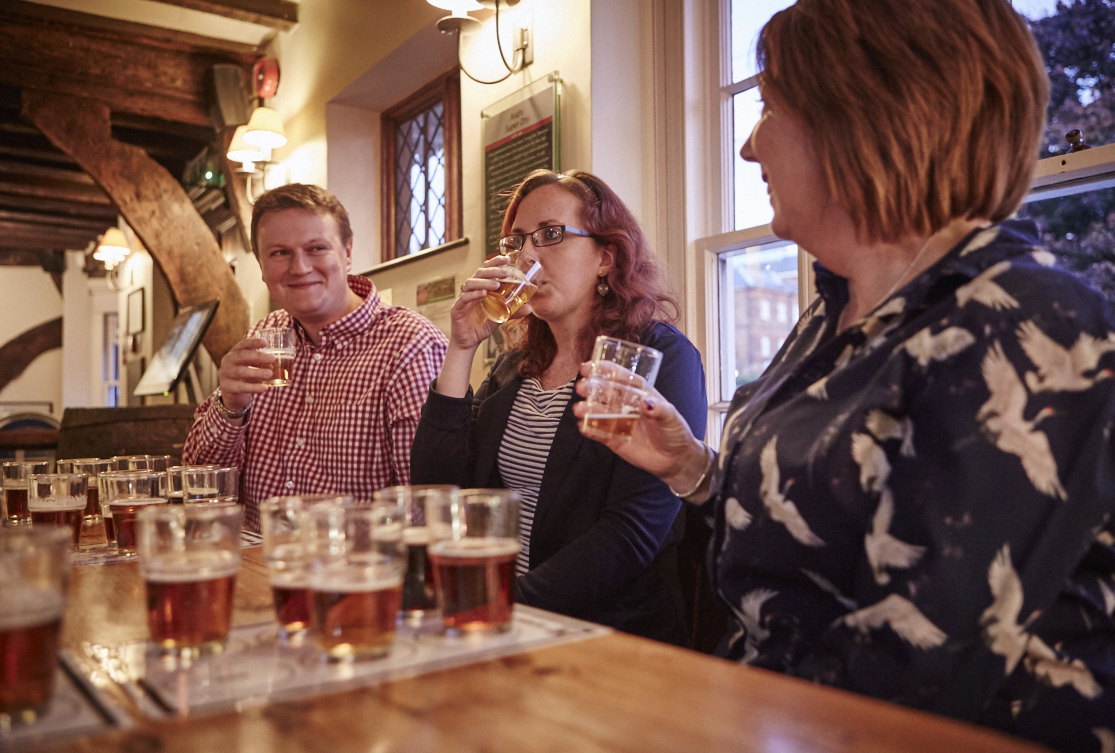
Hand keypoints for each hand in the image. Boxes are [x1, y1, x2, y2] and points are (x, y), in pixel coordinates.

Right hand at [216, 336, 273, 411]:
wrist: (231, 394)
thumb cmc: (245, 376)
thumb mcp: (250, 366)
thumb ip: (261, 361)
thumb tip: (285, 358)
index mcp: (234, 353)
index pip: (243, 344)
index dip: (254, 342)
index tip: (266, 342)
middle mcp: (228, 362)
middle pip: (241, 356)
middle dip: (257, 356)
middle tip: (272, 358)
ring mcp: (226, 374)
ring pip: (241, 372)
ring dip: (257, 372)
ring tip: (270, 374)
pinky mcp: (228, 387)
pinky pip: (242, 387)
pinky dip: (254, 387)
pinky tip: (265, 388)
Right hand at [449, 255, 532, 352]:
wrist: (469, 342)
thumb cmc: (483, 326)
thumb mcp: (501, 316)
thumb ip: (513, 311)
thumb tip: (529, 308)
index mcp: (481, 288)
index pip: (486, 270)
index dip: (495, 263)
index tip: (507, 259)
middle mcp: (471, 290)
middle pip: (479, 273)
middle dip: (493, 271)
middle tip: (506, 273)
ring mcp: (463, 298)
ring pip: (471, 283)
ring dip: (484, 282)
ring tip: (497, 285)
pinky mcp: (457, 308)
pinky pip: (464, 298)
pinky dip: (474, 295)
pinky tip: (484, 295)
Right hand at [572, 362, 708, 490]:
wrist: (675, 459)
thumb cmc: (675, 432)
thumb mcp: (671, 417)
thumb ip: (659, 410)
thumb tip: (647, 402)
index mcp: (638, 394)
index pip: (620, 378)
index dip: (605, 371)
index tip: (590, 367)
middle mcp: (625, 405)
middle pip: (604, 392)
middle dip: (590, 388)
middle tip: (581, 387)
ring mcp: (618, 421)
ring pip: (597, 411)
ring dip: (586, 408)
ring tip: (579, 410)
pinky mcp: (614, 439)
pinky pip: (597, 432)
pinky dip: (588, 428)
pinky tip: (582, 426)